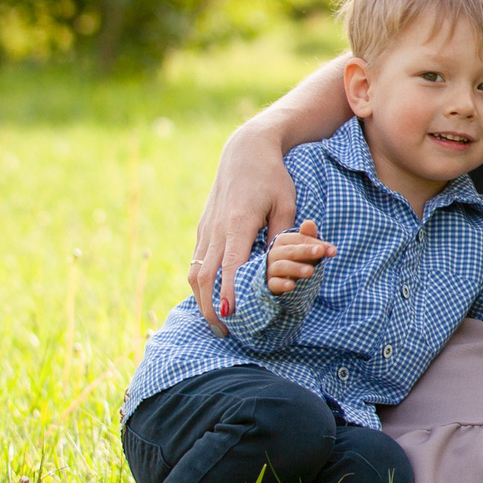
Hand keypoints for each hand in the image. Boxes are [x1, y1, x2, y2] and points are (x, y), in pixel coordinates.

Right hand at [192, 125, 300, 330]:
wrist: (245, 151)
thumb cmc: (273, 177)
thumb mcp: (285, 204)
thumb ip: (281, 235)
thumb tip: (278, 265)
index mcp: (238, 223)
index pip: (231, 266)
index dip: (229, 292)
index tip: (231, 316)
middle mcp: (217, 228)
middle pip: (205, 275)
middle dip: (210, 306)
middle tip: (223, 331)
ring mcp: (206, 228)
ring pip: (196, 270)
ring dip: (202, 298)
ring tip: (215, 321)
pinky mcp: (203, 227)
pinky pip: (197, 260)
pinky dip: (200, 282)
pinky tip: (209, 297)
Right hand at [265, 219, 334, 294]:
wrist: (281, 276)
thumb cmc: (297, 258)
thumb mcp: (306, 247)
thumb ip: (309, 237)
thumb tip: (309, 222)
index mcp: (283, 240)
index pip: (299, 239)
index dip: (316, 243)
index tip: (333, 251)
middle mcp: (275, 253)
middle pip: (290, 251)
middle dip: (305, 251)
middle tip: (320, 252)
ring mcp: (271, 268)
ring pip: (282, 266)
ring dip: (296, 268)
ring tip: (311, 272)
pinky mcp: (270, 283)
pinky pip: (274, 283)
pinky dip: (282, 284)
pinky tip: (291, 286)